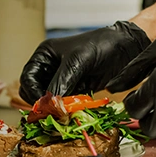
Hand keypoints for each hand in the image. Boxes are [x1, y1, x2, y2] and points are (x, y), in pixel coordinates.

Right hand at [18, 21, 150, 103]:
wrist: (128, 47)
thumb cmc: (101, 44)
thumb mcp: (78, 60)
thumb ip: (62, 81)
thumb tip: (50, 103)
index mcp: (45, 55)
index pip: (27, 79)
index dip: (32, 93)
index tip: (43, 104)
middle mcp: (50, 68)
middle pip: (34, 92)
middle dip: (42, 102)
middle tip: (52, 111)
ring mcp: (62, 80)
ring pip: (49, 100)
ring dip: (55, 108)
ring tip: (64, 111)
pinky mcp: (76, 90)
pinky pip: (64, 104)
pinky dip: (66, 109)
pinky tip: (73, 110)